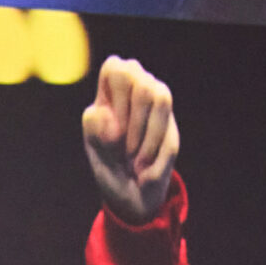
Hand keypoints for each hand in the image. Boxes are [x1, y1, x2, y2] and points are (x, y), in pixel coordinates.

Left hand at [81, 56, 179, 224]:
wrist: (132, 196)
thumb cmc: (108, 168)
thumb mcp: (94, 152)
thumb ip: (94, 131)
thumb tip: (104, 113)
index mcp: (108, 93)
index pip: (115, 68)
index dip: (115, 94)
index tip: (110, 125)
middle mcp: (136, 91)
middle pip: (140, 81)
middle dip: (132, 121)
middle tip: (123, 151)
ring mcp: (157, 105)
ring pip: (160, 97)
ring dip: (146, 138)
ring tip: (134, 162)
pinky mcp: (171, 125)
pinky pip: (168, 133)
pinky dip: (154, 157)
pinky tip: (145, 170)